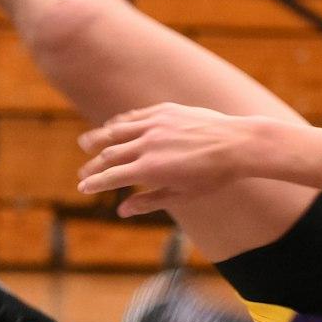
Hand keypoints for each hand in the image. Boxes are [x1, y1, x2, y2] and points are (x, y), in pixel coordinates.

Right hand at [76, 104, 271, 217]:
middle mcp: (147, 144)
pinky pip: (135, 116)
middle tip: (83, 172)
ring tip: (85, 143)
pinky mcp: (164, 111)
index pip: (112, 177)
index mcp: (150, 169)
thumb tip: (122, 210)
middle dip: (94, 165)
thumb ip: (149, 201)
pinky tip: (114, 127)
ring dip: (98, 138)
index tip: (83, 187)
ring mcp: (155, 124)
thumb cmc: (213, 176)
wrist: (238, 144)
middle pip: (110, 154)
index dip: (95, 183)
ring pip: (117, 131)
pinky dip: (121, 123)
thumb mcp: (182, 195)